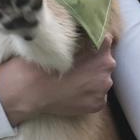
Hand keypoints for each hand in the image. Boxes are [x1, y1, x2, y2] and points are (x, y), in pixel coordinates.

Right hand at [0, 40, 114, 124]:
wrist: (32, 91)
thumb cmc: (44, 63)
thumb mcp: (63, 44)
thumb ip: (81, 39)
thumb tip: (88, 34)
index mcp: (101, 53)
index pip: (106, 41)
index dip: (95, 41)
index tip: (86, 44)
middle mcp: (107, 71)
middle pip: (105, 62)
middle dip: (94, 62)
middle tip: (77, 64)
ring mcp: (103, 90)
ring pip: (101, 80)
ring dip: (92, 79)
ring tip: (74, 80)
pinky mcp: (98, 105)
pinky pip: (97, 96)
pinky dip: (89, 94)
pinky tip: (74, 92)